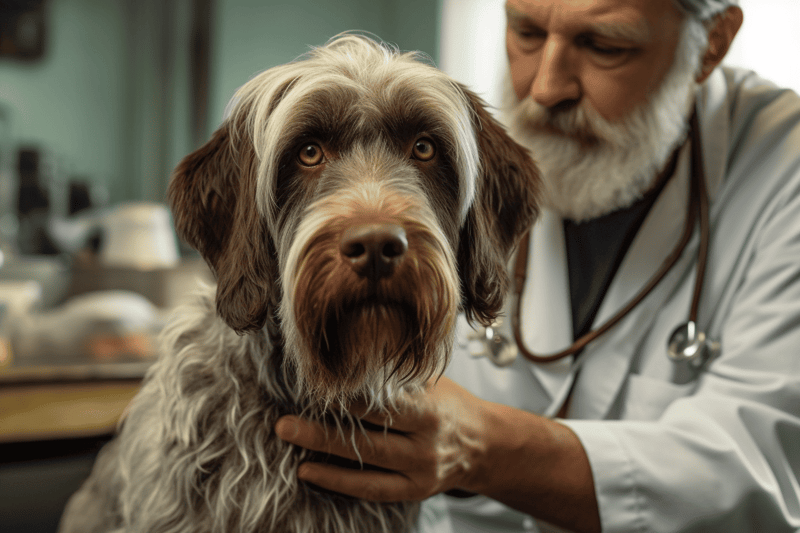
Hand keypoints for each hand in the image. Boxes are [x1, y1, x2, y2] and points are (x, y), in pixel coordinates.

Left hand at [274, 376, 488, 501]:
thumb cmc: (451, 404)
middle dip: (323, 432)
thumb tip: (348, 355)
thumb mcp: (432, 382)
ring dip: (324, 455)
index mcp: (429, 412)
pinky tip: (309, 471)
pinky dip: (339, 482)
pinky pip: (372, 489)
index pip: (382, 407)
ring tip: (290, 442)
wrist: (483, 444)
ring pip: (365, 466)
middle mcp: (424, 445)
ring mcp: (419, 472)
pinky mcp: (413, 491)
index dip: (347, 400)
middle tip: (284, 424)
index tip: (313, 389)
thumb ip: (396, 376)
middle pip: (368, 440)